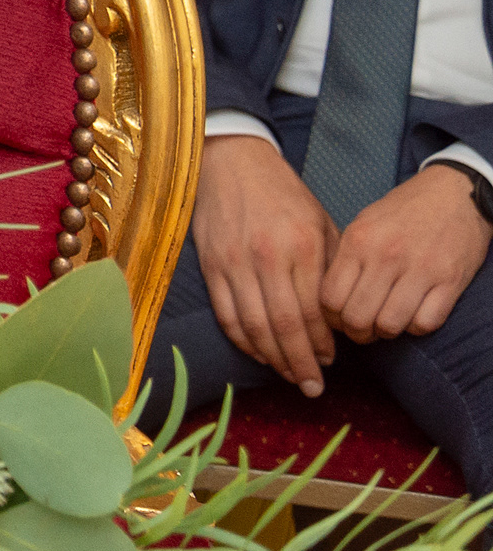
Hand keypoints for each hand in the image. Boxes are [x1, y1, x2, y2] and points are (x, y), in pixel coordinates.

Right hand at [194, 132, 340, 393]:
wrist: (232, 162)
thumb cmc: (284, 194)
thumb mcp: (321, 222)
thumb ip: (332, 268)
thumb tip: (339, 317)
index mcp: (301, 247)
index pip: (313, 311)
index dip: (322, 344)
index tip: (331, 362)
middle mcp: (267, 258)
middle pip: (283, 326)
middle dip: (300, 363)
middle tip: (313, 388)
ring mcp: (234, 263)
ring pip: (253, 326)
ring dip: (272, 358)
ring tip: (288, 376)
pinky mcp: (210, 264)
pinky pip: (226, 313)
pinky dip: (242, 339)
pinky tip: (258, 352)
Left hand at [322, 161, 492, 345]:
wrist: (454, 194)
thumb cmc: (403, 211)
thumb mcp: (363, 224)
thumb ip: (345, 258)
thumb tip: (327, 298)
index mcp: (359, 241)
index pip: (330, 298)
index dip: (330, 318)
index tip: (338, 320)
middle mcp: (386, 256)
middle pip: (357, 317)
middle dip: (357, 333)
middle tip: (362, 330)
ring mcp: (420, 269)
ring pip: (390, 325)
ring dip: (386, 333)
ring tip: (386, 324)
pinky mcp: (450, 281)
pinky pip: (425, 323)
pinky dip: (416, 328)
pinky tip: (412, 316)